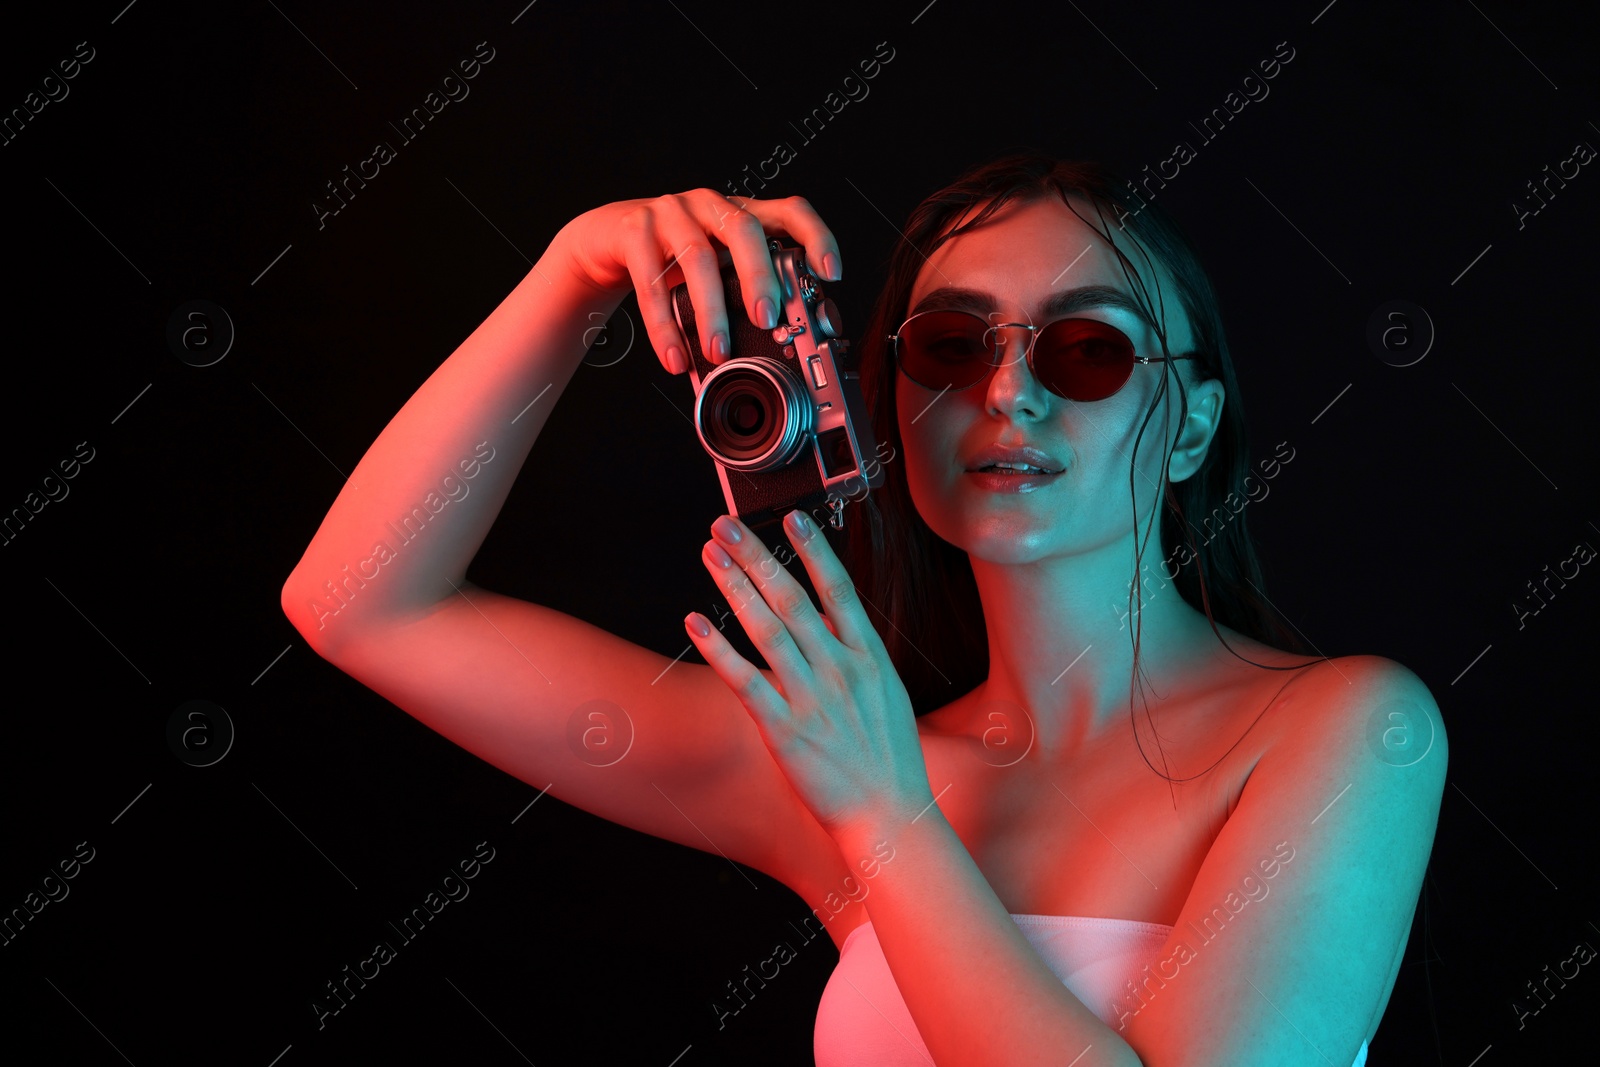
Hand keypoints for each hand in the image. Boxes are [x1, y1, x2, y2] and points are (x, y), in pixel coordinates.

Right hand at [551, 190, 842, 374]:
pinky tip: (674, 355)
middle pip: (744, 230)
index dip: (816, 237)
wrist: (607, 238)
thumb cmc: (672, 257)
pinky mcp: (634, 231)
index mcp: (740, 214)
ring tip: (717, 351)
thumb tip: (775, 351)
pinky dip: (664, 325)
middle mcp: (710, 206)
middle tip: (767, 319)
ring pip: (697, 258)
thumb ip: (742, 292)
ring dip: (710, 310)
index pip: (789, 211)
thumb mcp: (716, 267)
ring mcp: (671, 213)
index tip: (831, 273)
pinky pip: (651, 282)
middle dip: (760, 277)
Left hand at [684, 510, 934, 838]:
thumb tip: (834, 628)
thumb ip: (857, 660)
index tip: (791, 518)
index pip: (838, 590)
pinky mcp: (784, 729)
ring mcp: (811, 697)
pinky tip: (696, 624)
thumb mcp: (886, 697)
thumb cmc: (889, 761)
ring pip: (765, 628)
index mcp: (869, 658)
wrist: (890, 815)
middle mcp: (840, 669)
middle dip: (755, 555)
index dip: (814, 551)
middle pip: (791, 598)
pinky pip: (745, 680)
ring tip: (710, 555)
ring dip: (733, 586)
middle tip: (726, 524)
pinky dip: (719, 649)